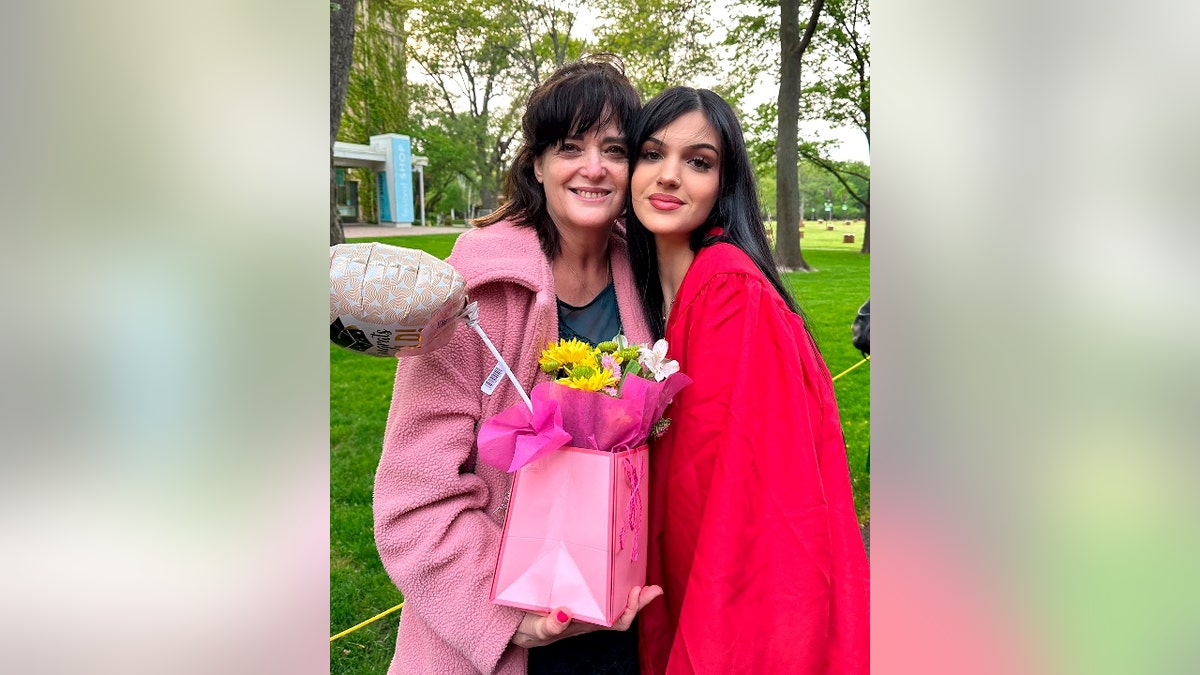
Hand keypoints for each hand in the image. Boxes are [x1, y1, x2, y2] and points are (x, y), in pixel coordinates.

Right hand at [510, 584, 663, 647]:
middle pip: (621, 611)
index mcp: (585, 624)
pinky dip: (612, 580)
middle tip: (654, 587)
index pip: (616, 622)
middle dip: (639, 600)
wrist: (512, 623)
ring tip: (643, 579)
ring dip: (628, 590)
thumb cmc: (526, 626)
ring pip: (613, 599)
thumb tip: (566, 613)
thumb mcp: (535, 627)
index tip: (635, 592)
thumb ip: (550, 625)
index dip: (630, 610)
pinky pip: (599, 588)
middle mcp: (589, 615)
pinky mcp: (576, 592)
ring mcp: (584, 604)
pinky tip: (615, 569)